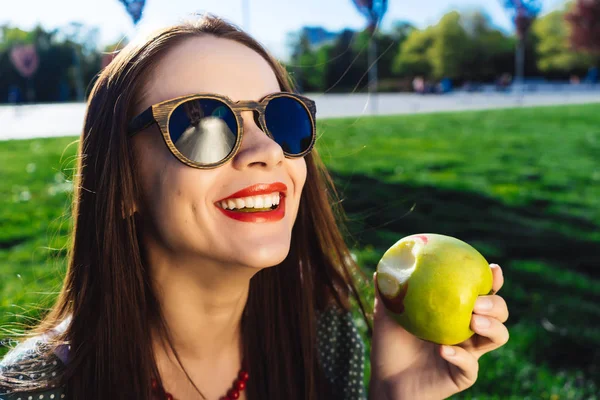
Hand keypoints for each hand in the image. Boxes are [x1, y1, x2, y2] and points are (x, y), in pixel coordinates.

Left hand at [369, 264, 508, 399]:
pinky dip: (461, 357)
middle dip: (496, 304)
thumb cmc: (388, 344)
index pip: (481, 293)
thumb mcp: (386, 313)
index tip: (492, 269)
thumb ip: (388, 291)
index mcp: (455, 312)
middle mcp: (466, 331)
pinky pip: (471, 366)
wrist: (385, 379)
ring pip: (498, 337)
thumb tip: (382, 268)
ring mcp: (467, 353)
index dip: (493, 280)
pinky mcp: (461, 375)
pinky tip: (444, 349)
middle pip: (499, 313)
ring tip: (473, 320)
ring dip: (492, 326)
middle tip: (477, 301)